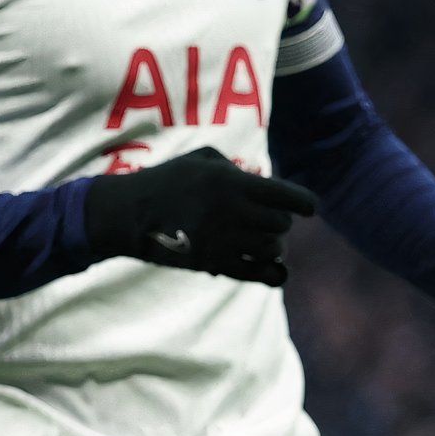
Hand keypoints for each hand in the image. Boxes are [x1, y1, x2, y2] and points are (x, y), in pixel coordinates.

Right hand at [81, 148, 316, 284]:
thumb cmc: (163, 182)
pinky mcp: (214, 264)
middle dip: (278, 222)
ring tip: (259, 241)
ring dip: (271, 246)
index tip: (307, 208)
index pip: (290, 197)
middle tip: (265, 220)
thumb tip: (263, 184)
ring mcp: (224, 240)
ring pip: (273, 249)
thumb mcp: (198, 160)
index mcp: (232, 182)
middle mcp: (233, 211)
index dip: (305, 203)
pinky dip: (273, 273)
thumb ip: (235, 169)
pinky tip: (272, 268)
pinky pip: (260, 275)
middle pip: (281, 224)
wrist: (127, 215)